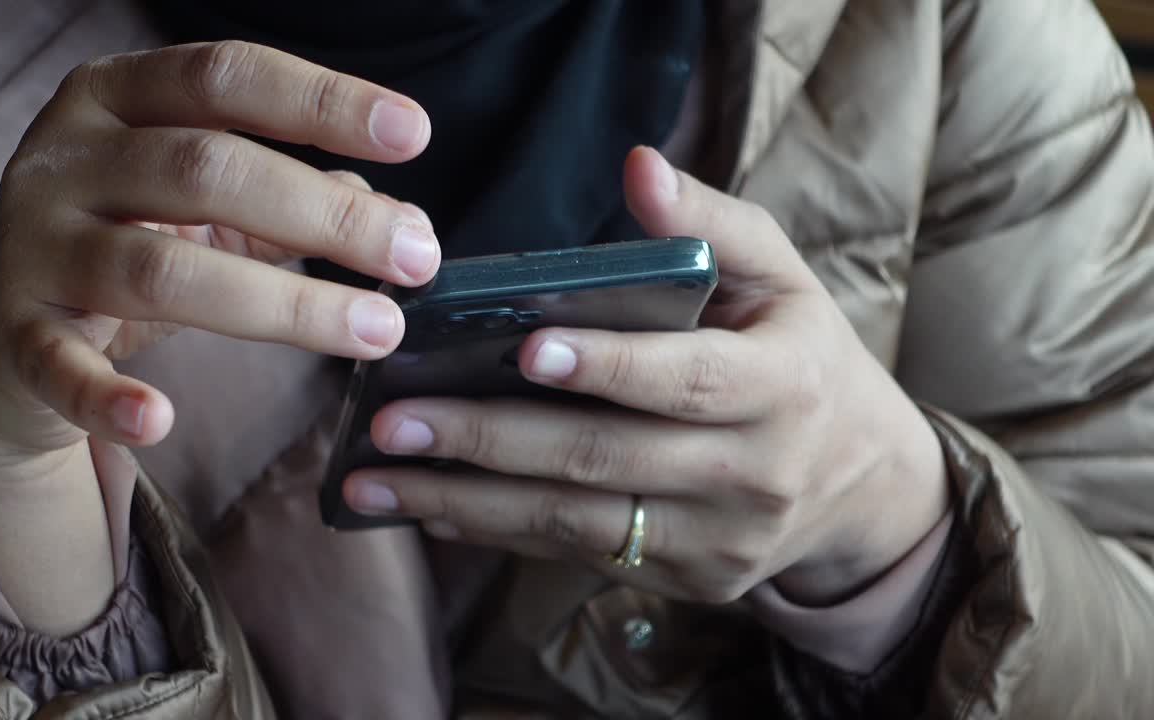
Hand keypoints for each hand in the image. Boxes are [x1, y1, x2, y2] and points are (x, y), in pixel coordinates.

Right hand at [0, 42, 436, 632]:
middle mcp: (64, 159)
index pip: (225, 78)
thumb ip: (287, 200)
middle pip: (206, 169)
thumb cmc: (119, 244)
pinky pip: (58, 366)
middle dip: (326, 214)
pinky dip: (107, 396)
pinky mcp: (10, 337)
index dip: (321, 101)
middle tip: (418, 255)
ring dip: (280, 305)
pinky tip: (161, 419)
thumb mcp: (195, 200)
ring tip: (377, 329)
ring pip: (158, 269)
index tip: (413, 133)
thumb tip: (400, 217)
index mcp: (114, 98)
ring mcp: (31, 247)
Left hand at [344, 147, 946, 605]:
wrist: (861, 482)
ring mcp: (720, 539)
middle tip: (393, 420)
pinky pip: (581, 554)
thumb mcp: (783, 278)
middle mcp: (754, 473)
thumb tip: (637, 166)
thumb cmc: (802, 357)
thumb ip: (714, 222)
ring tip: (378, 480)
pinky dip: (500, 532)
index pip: (688, 379)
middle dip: (490, 440)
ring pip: (580, 523)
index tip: (521, 348)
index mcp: (783, 385)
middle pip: (608, 458)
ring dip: (469, 502)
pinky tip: (432, 507)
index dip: (608, 366)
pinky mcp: (691, 579)